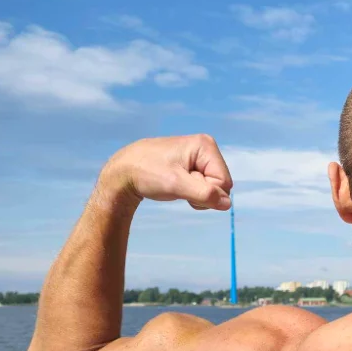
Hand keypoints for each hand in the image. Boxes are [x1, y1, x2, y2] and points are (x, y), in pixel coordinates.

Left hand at [101, 135, 232, 210]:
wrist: (123, 171)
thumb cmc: (147, 174)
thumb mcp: (177, 185)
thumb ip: (205, 194)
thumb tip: (228, 204)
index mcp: (205, 146)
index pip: (224, 181)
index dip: (207, 192)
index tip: (183, 186)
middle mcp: (205, 148)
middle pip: (220, 184)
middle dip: (202, 193)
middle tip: (178, 186)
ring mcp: (199, 156)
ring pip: (213, 187)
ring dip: (197, 194)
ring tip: (175, 185)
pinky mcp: (192, 164)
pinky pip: (204, 185)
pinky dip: (192, 191)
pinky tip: (176, 185)